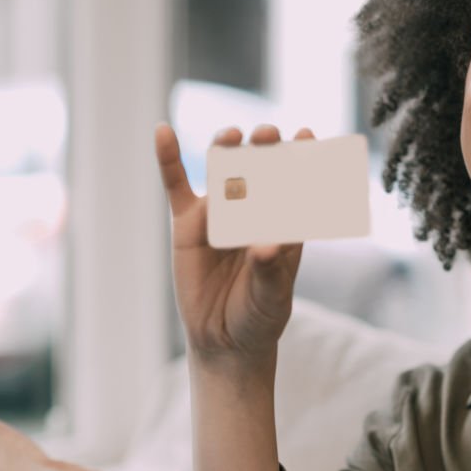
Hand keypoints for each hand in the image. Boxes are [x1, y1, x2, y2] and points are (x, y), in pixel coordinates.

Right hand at [154, 122, 314, 367]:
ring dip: (227, 147)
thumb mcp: (271, 295)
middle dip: (266, 147)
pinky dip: (168, 158)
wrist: (225, 339)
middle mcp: (255, 208)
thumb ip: (269, 270)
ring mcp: (221, 211)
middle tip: (269, 135)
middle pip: (260, 167)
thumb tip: (263, 247)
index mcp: (285, 220)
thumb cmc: (259, 314)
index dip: (303, 156)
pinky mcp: (188, 222)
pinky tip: (162, 132)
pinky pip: (176, 186)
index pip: (297, 182)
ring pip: (222, 170)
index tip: (307, 135)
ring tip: (233, 135)